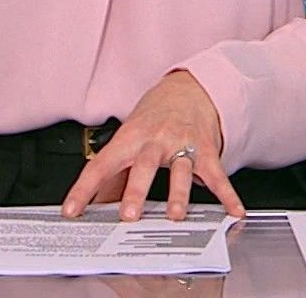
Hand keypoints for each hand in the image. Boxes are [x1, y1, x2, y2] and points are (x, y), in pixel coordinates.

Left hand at [61, 70, 245, 221]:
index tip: (71, 210)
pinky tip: (234, 211)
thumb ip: (113, 175)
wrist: (190, 90)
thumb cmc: (154, 118)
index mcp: (129, 139)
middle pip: (144, 165)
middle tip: (129, 215)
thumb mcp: (128, 139)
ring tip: (176, 216)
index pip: (101, 165)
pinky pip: (217, 175)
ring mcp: (183, 144)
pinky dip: (227, 195)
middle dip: (136, 190)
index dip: (83, 189)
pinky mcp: (206, 150)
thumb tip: (92, 205)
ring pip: (181, 170)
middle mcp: (155, 140)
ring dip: (179, 194)